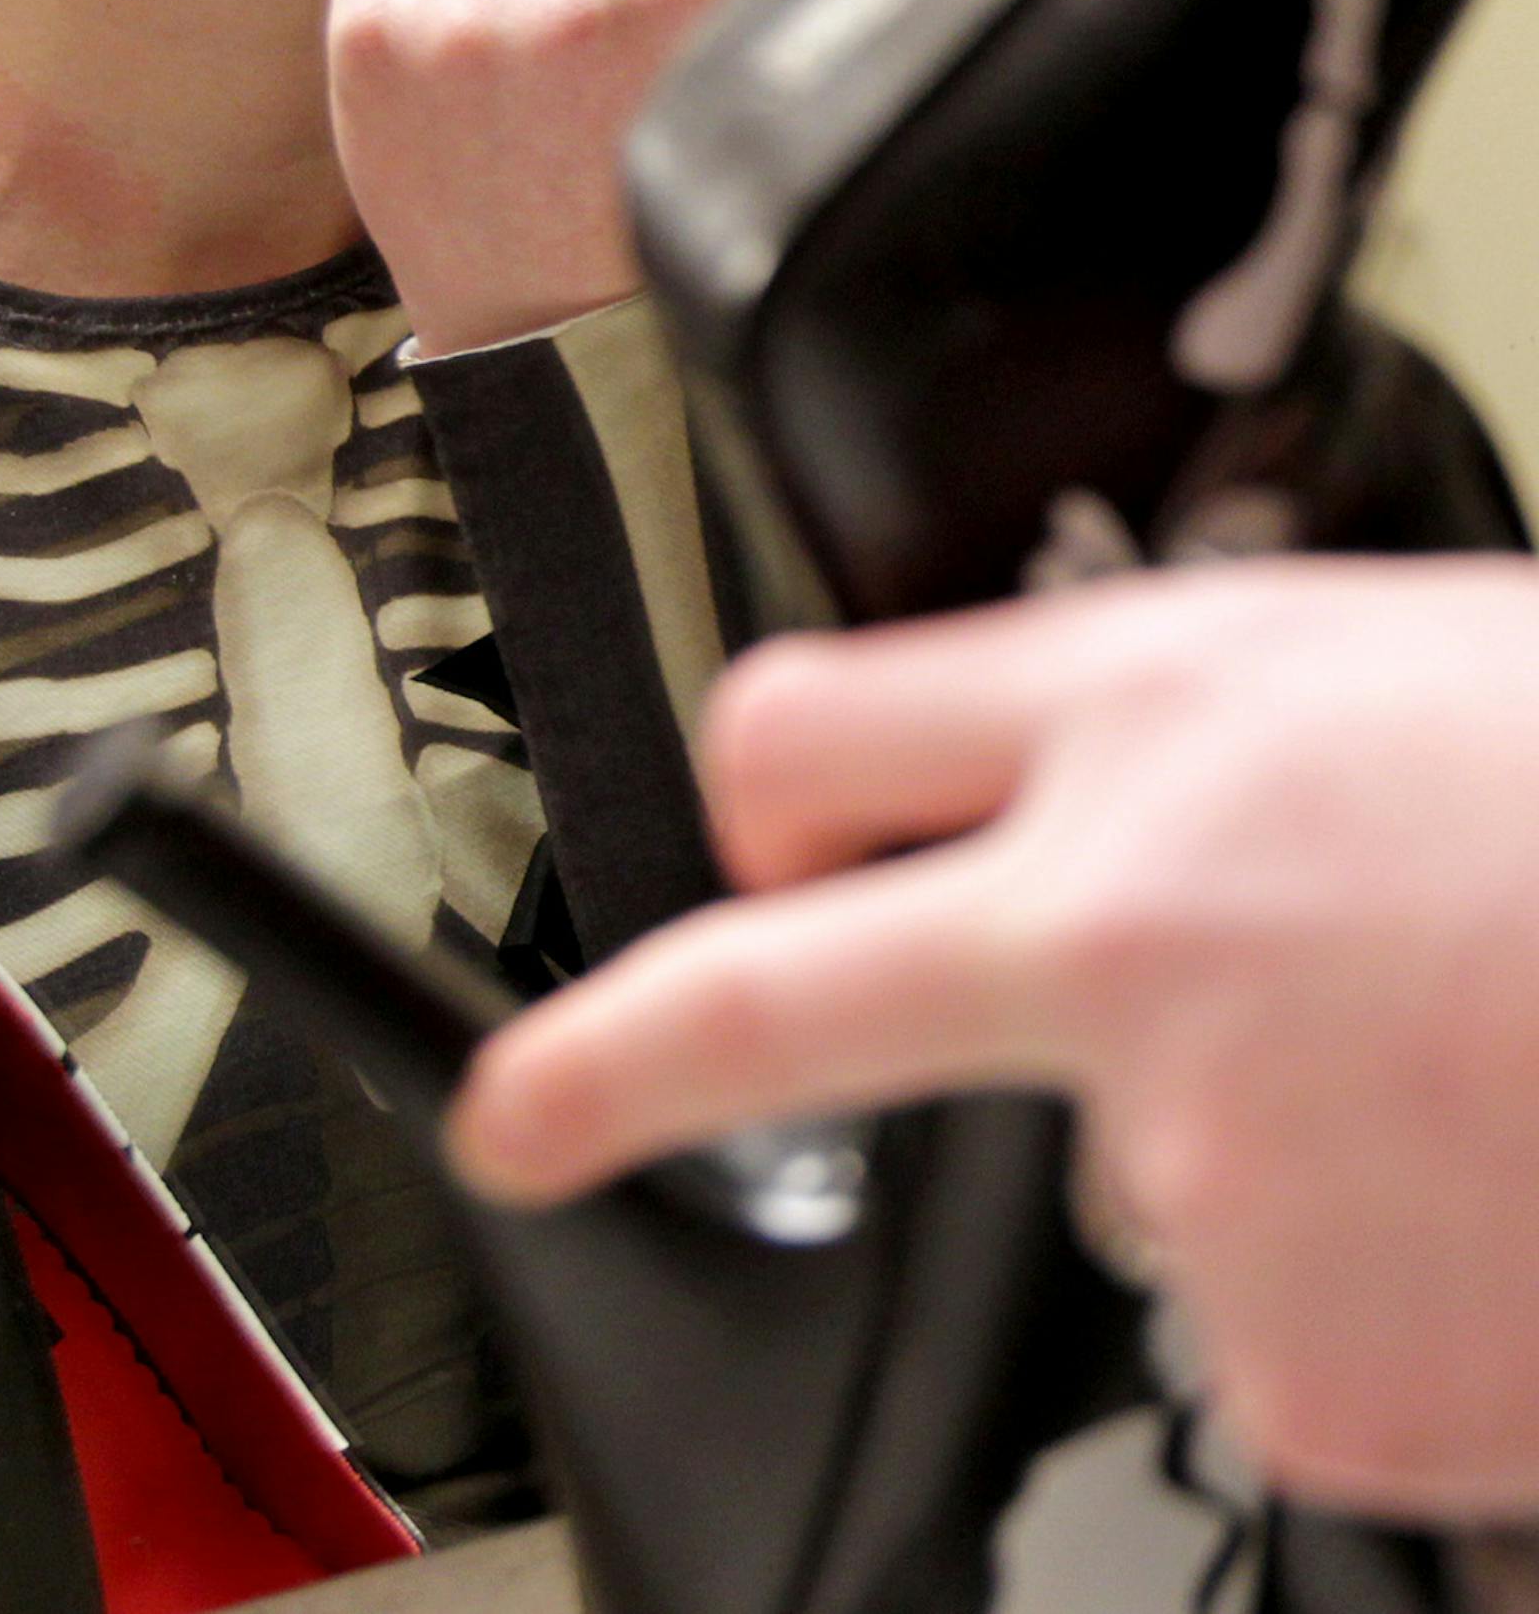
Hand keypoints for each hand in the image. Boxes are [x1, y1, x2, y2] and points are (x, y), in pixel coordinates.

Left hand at [450, 556, 1538, 1516]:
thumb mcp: (1354, 660)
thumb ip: (1134, 739)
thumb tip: (1008, 807)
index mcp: (1148, 730)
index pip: (806, 749)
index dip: (708, 851)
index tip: (587, 1006)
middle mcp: (1127, 938)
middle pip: (830, 1002)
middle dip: (669, 1057)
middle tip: (577, 1115)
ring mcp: (1207, 1173)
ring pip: (1148, 1184)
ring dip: (1273, 1147)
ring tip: (1461, 1062)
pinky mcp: (1310, 1364)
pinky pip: (1281, 1334)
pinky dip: (1374, 1286)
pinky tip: (1491, 1187)